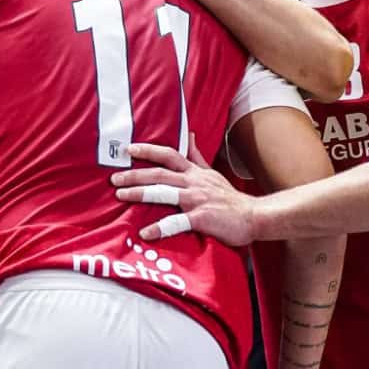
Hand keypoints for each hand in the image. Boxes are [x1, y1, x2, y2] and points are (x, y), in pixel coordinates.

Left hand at [111, 138, 259, 245]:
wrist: (254, 216)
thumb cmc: (230, 199)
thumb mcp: (212, 174)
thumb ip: (197, 157)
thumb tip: (190, 136)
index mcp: (195, 173)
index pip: (169, 155)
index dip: (148, 150)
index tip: (129, 149)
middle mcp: (193, 183)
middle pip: (159, 174)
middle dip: (135, 174)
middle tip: (114, 178)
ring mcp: (197, 200)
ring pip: (164, 192)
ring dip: (140, 192)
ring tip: (121, 195)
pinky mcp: (202, 218)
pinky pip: (177, 222)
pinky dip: (160, 227)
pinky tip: (145, 232)